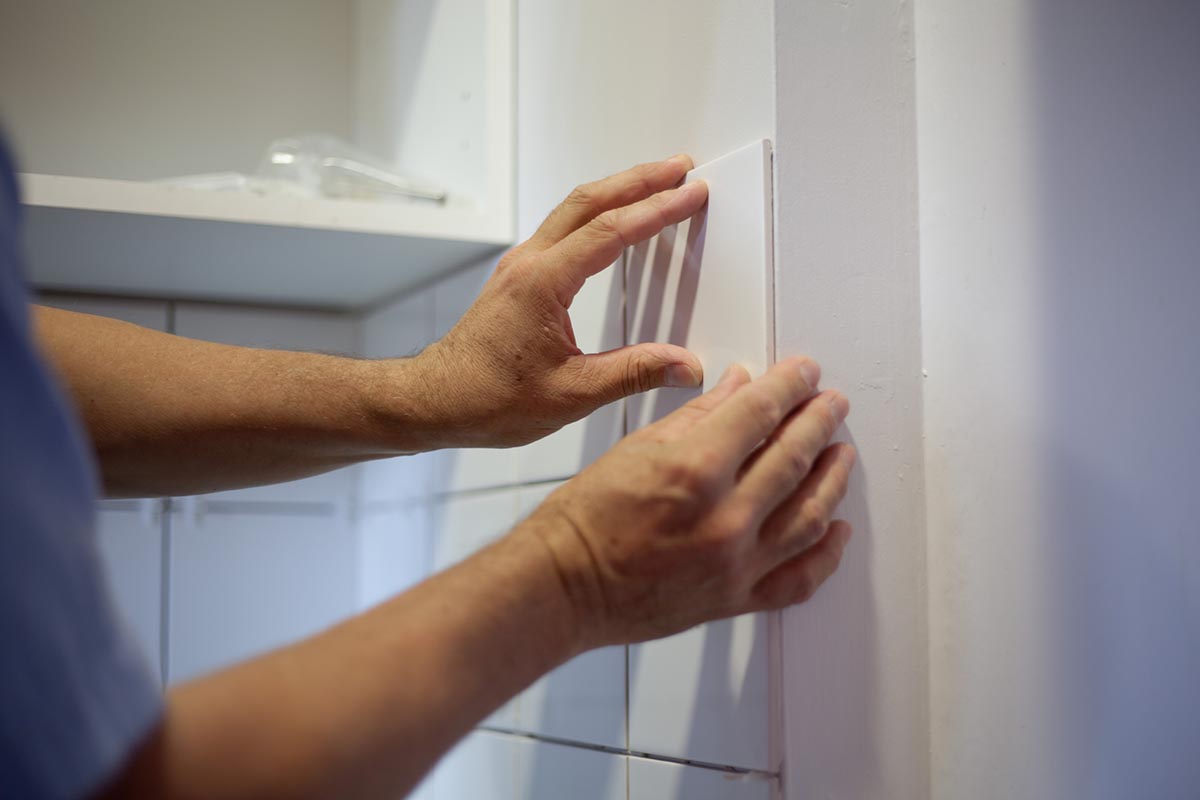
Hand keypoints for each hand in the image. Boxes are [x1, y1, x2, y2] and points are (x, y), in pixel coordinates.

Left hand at [417, 156, 707, 447]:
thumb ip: (633, 374)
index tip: (691, 193)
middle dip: (639, 179)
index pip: (610, 231)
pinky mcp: (517, 277)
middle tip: (680, 166)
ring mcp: (520, 267)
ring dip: (617, 190)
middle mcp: (529, 264)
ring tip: (655, 181)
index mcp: (542, 284)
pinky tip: (611, 221)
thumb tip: (685, 365)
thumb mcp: (572, 394)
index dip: (657, 209)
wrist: (437, 401)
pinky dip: (595, 212)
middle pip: (590, 201)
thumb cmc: (489, 398)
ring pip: (573, 209)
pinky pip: (561, 228)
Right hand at [516, 357, 854, 648]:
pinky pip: (800, 579)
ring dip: (834, 478)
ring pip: (810, 515)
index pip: (762, 413)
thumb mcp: (637, 448)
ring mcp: (735, 563)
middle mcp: (724, 518)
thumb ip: (698, 416)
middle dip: (820, 421)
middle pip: (794, 457)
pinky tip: (839, 528)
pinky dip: (828, 555)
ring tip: (842, 453)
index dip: (790, 385)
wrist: (562, 586)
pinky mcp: (735, 599)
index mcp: (695, 470)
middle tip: (833, 403)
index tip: (806, 372)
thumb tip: (738, 385)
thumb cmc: (585, 520)